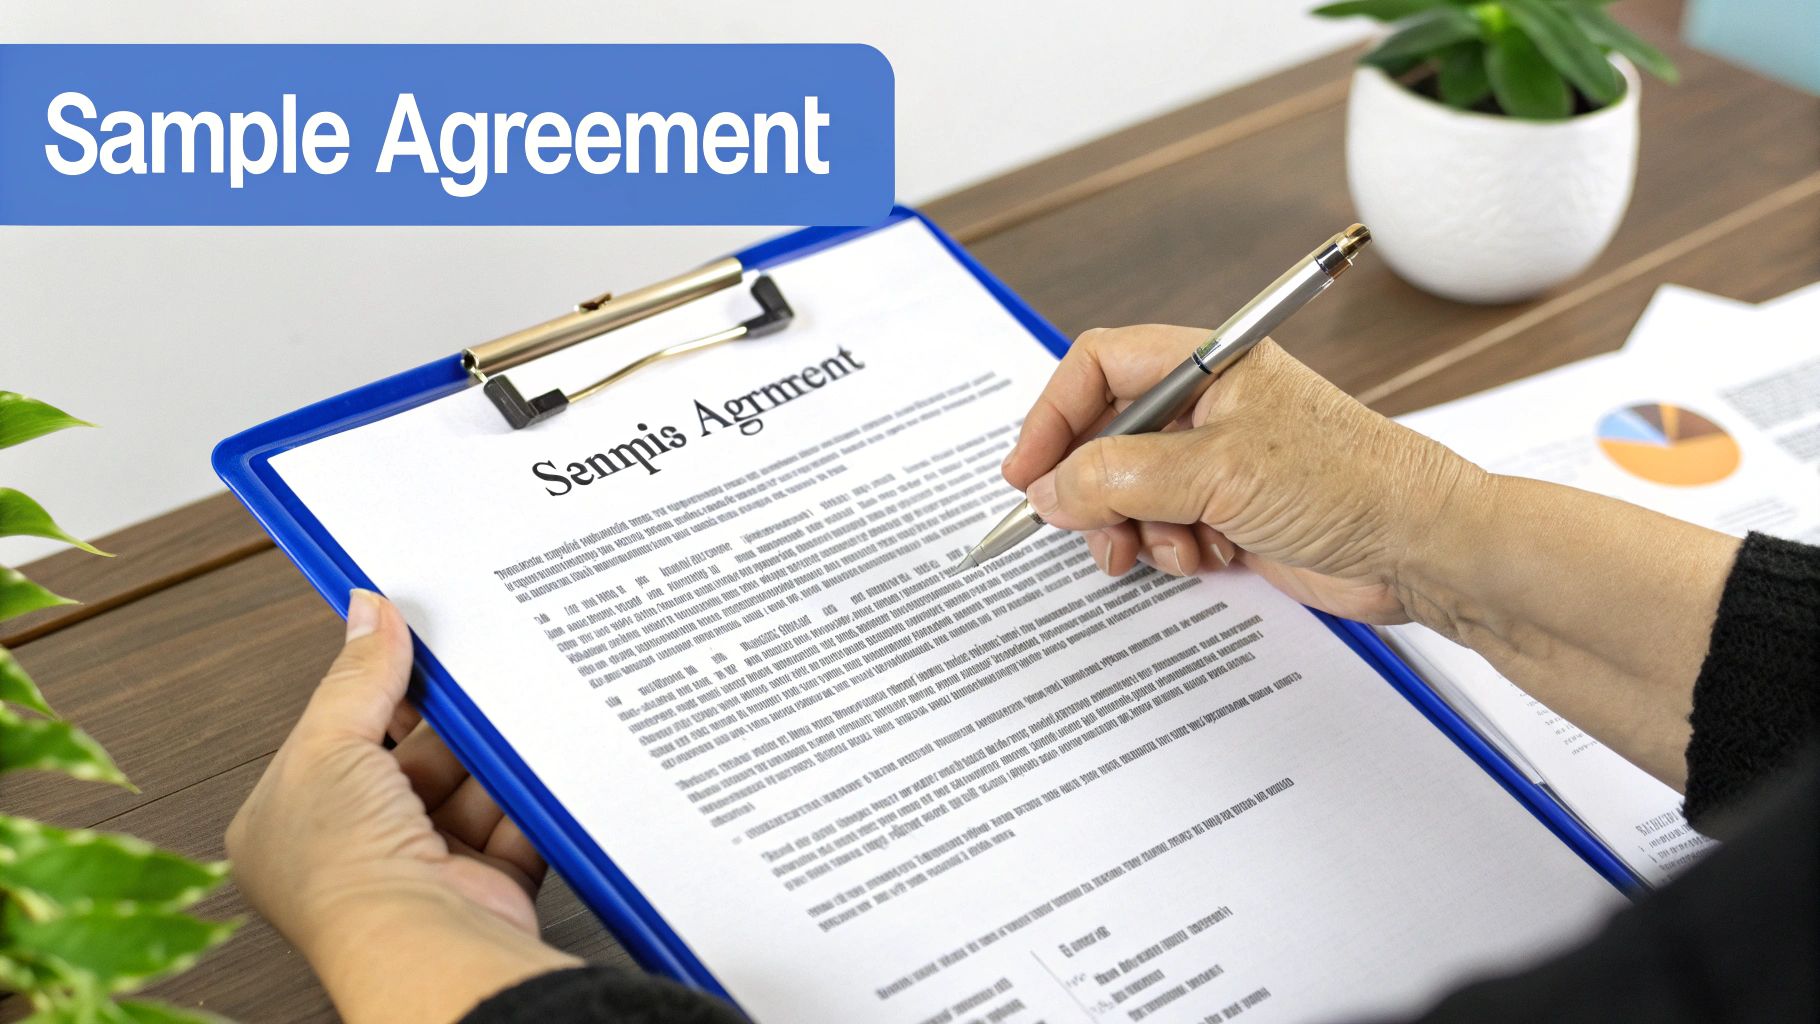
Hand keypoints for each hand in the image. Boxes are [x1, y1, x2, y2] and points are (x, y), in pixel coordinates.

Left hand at [228, 590, 578, 1022]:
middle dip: (447, 720)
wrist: (420, 942)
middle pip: (412, 757)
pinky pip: (514, 821)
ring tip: (508, 716)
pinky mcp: (486, 882)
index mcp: (291, 821)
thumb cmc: (344, 870)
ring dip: (489, 755)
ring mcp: (423, 868)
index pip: (338, 733)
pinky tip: (535, 761)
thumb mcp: (329, 746)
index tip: (412, 641)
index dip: (374, 685)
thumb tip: (369, 612)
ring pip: (468, 785)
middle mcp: (354, 849)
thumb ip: (356, 677)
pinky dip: (528, 794)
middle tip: (474, 672)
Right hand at [1000, 325, 1484, 623]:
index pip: (1098, 365)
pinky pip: (1164, 529)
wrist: (1422, 549)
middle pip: (1105, 436)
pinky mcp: (1231, 513)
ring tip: (1171, 548)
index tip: (1027, 474)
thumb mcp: (1218, 472)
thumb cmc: (1350, 482)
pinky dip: (1172, 550)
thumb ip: (1121, 478)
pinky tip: (1214, 557)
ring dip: (1136, 529)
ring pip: (1128, 492)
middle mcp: (1208, 406)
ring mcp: (1218, 462)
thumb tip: (1050, 490)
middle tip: (1091, 531)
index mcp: (1209, 364)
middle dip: (1092, 490)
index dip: (1053, 415)